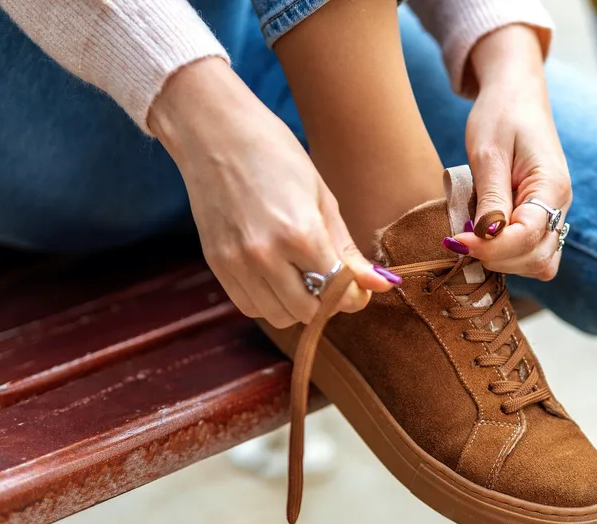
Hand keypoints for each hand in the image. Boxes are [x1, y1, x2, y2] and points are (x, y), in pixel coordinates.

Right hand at [149, 58, 395, 327]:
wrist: (215, 135)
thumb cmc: (276, 156)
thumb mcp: (322, 198)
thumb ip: (346, 249)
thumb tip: (381, 285)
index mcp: (300, 233)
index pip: (337, 290)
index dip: (354, 294)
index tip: (358, 287)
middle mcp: (266, 255)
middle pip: (308, 311)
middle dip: (326, 302)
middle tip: (330, 280)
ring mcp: (236, 263)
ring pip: (278, 316)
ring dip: (296, 305)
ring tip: (301, 276)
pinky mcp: (216, 265)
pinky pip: (249, 306)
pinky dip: (268, 301)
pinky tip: (275, 276)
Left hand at [449, 25, 570, 280]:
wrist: (515, 96)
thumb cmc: (500, 116)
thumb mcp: (488, 154)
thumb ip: (491, 199)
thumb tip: (485, 239)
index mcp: (552, 186)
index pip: (528, 236)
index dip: (492, 247)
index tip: (458, 239)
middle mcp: (560, 205)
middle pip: (538, 258)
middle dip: (497, 258)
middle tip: (461, 239)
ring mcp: (554, 214)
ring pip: (539, 263)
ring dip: (504, 262)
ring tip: (472, 238)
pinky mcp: (541, 218)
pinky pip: (533, 253)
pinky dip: (510, 257)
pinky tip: (485, 240)